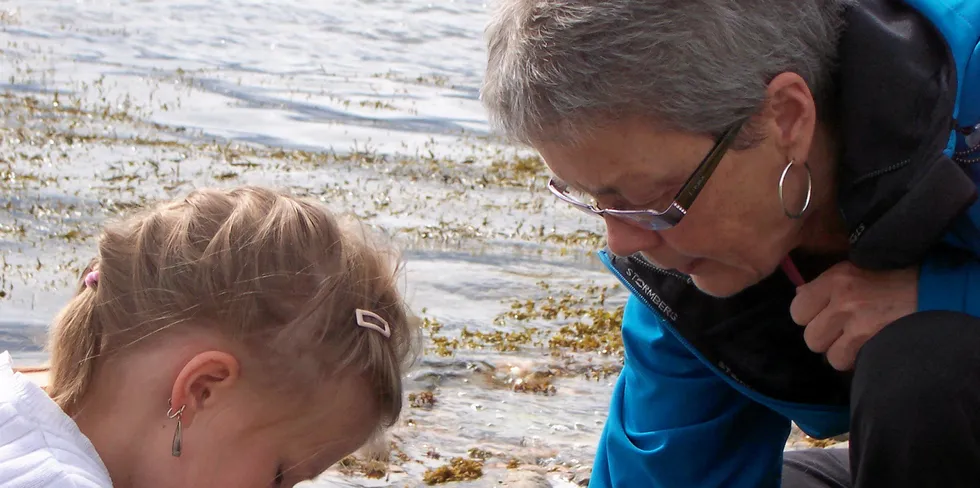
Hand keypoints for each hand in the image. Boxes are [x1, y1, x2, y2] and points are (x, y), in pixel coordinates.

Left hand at [789, 261, 917, 370]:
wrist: (937, 289)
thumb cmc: (896, 276)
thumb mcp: (858, 268)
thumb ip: (826, 284)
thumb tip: (800, 295)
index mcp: (836, 278)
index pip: (796, 309)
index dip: (808, 316)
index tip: (822, 315)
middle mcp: (843, 300)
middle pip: (810, 337)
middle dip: (824, 337)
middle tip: (842, 330)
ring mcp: (860, 324)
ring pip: (828, 355)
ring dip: (841, 352)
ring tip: (858, 340)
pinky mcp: (874, 342)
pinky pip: (849, 362)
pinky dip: (856, 359)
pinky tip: (869, 346)